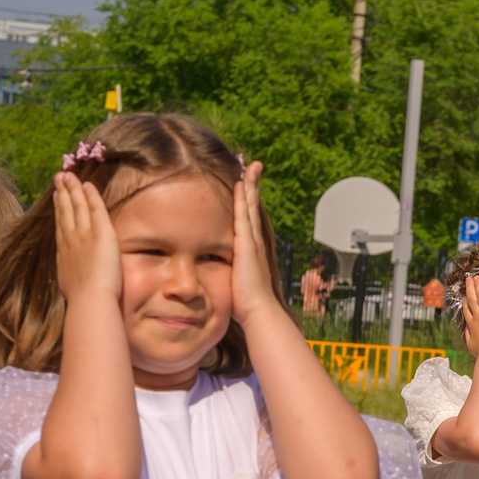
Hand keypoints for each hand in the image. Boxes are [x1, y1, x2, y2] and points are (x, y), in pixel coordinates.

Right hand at [50, 171, 120, 307]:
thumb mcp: (70, 286)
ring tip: (68, 175)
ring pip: (77, 206)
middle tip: (59, 178)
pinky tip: (88, 185)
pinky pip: (96, 208)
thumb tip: (71, 278)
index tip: (56, 198)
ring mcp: (84, 235)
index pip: (61, 226)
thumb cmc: (83, 301)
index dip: (58, 210)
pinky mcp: (101, 233)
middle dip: (62, 193)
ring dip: (72, 189)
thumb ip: (71, 275)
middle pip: (65, 211)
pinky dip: (91, 195)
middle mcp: (70, 240)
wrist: (89, 301)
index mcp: (64, 253)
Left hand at [226, 159, 280, 321]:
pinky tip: (240, 184)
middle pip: (252, 206)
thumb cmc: (247, 305)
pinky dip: (242, 199)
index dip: (247, 200)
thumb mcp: (235, 284)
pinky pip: (243, 215)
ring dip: (250, 185)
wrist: (260, 313)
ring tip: (250, 166)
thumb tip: (218, 278)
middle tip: (252, 165)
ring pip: (249, 206)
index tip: (245, 184)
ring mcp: (252, 242)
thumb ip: (229, 276)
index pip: (247, 219)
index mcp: (251, 250)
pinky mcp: (247, 245)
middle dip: (252, 185)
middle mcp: (255, 242)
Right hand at [459, 273, 478, 355]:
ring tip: (476, 277)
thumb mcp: (470, 345)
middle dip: (469, 288)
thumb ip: (468, 334)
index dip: (465, 302)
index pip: (467, 310)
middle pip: (472, 299)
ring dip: (477, 285)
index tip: (464, 296)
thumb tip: (467, 328)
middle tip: (468, 279)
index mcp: (471, 324)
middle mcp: (477, 316)